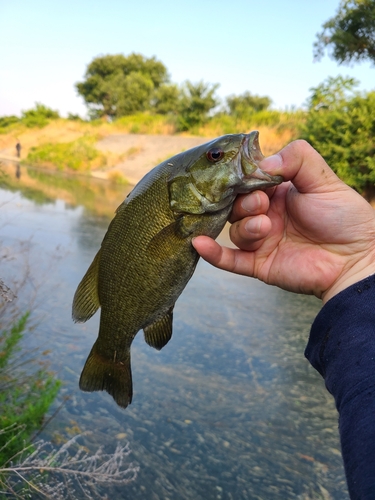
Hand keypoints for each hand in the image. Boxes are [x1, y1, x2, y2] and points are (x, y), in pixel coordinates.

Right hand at [193, 140, 374, 302]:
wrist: (356, 259)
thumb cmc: (345, 217)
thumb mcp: (323, 178)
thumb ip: (297, 158)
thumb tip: (260, 163)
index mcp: (279, 194)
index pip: (249, 182)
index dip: (245, 180)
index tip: (247, 178)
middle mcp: (267, 216)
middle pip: (236, 206)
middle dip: (245, 203)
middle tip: (262, 204)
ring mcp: (262, 241)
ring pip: (235, 231)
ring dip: (244, 226)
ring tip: (265, 226)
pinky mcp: (259, 265)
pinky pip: (230, 260)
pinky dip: (213, 254)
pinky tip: (199, 244)